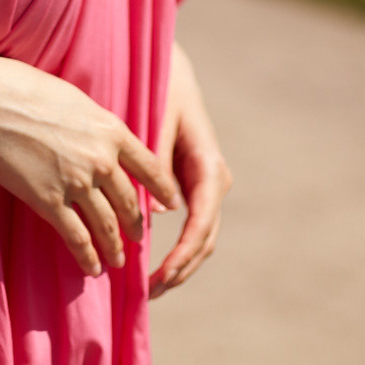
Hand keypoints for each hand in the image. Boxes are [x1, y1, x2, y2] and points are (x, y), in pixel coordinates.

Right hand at [0, 50, 180, 277]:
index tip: (172, 202)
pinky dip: (87, 256)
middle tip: (138, 238)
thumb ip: (97, 127)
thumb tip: (106, 140)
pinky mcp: (49, 201)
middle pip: (129, 202)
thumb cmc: (28, 91)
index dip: (164, 188)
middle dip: (135, 225)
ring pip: (106, 226)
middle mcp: (101, 160)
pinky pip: (76, 237)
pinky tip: (91, 267)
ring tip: (118, 262)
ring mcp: (77, 183)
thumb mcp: (78, 101)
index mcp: (112, 131)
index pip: (151, 166)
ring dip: (114, 248)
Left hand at [150, 41, 230, 299]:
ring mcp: (206, 186)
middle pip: (205, 237)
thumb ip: (157, 163)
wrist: (172, 72)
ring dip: (181, 265)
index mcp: (208, 165)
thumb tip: (155, 214)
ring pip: (201, 237)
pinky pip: (191, 226)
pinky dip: (177, 250)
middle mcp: (213, 180)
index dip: (184, 252)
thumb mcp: (157, 120)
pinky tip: (153, 266)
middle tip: (150, 292)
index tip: (162, 274)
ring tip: (150, 289)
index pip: (202, 219)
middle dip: (181, 268)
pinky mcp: (193, 188)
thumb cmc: (163, 91)